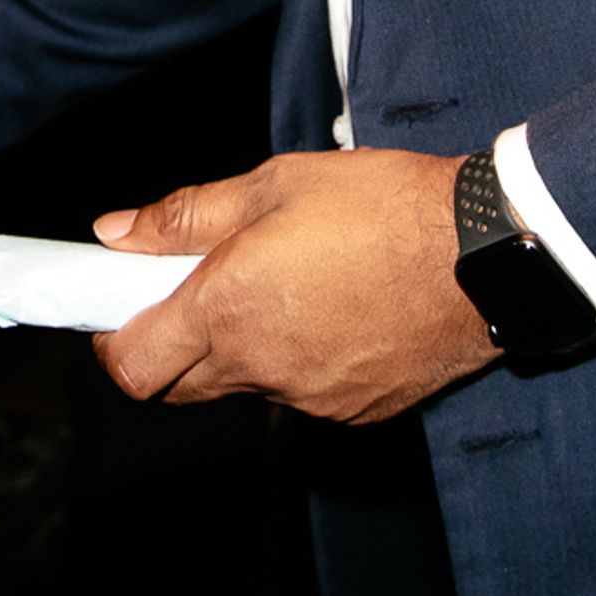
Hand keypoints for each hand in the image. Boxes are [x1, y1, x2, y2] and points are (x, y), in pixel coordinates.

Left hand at [90, 151, 496, 423]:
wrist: (485, 255)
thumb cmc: (381, 205)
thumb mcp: (274, 184)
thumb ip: (186, 215)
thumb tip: (116, 233)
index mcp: (230, 309)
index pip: (133, 364)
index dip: (109, 339)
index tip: (113, 306)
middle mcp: (264, 368)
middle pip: (177, 385)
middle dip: (164, 346)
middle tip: (185, 289)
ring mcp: (311, 399)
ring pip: (242, 384)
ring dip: (236, 346)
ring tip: (280, 281)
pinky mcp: (354, 412)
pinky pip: (298, 392)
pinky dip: (293, 358)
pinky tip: (329, 307)